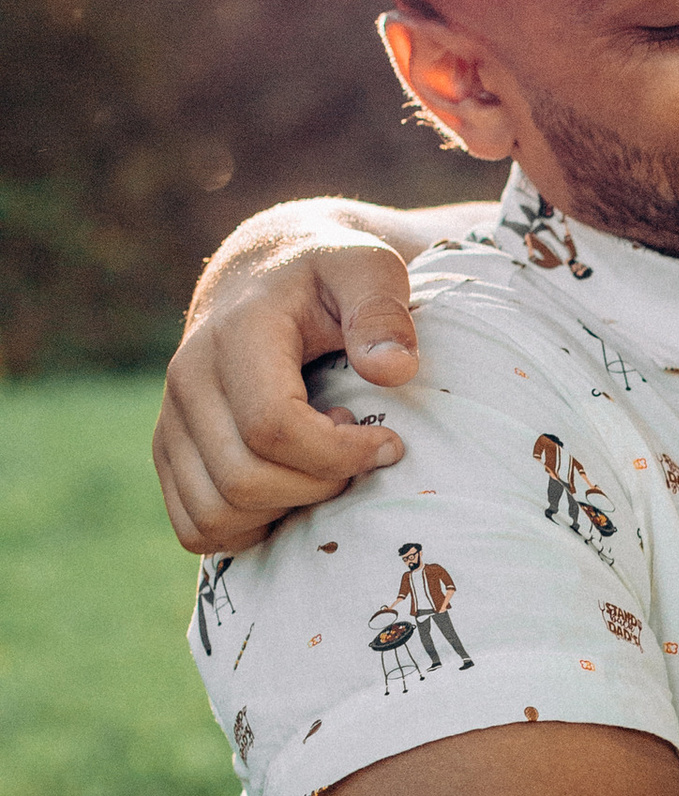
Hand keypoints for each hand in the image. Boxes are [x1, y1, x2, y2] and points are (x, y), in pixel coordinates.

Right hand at [154, 216, 421, 552]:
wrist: (267, 270)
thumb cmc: (330, 273)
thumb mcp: (368, 267)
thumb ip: (382, 308)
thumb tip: (393, 370)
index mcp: (236, 334)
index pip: (271, 426)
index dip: (339, 453)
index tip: (389, 442)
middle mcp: (187, 379)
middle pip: (243, 480)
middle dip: (319, 486)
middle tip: (358, 453)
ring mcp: (171, 420)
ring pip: (215, 514)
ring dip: (284, 509)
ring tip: (321, 465)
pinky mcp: (169, 451)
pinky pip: (195, 525)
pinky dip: (249, 528)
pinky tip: (291, 489)